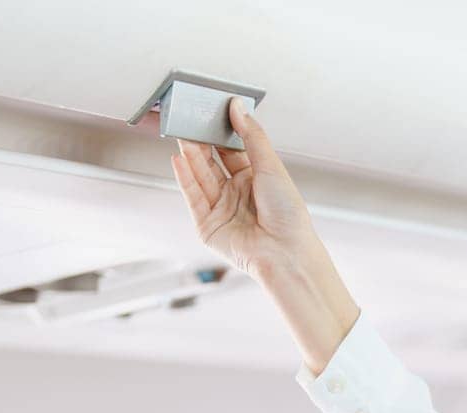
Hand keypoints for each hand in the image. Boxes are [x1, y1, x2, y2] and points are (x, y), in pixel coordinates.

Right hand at [170, 97, 313, 278]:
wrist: (286, 252)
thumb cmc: (288, 215)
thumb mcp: (271, 166)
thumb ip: (251, 136)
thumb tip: (237, 107)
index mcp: (255, 180)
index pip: (231, 150)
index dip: (220, 132)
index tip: (210, 112)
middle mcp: (237, 194)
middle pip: (212, 162)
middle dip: (200, 142)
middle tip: (189, 119)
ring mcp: (221, 210)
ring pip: (201, 178)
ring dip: (191, 156)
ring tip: (181, 133)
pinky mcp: (208, 227)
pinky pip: (194, 198)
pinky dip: (185, 179)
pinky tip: (178, 160)